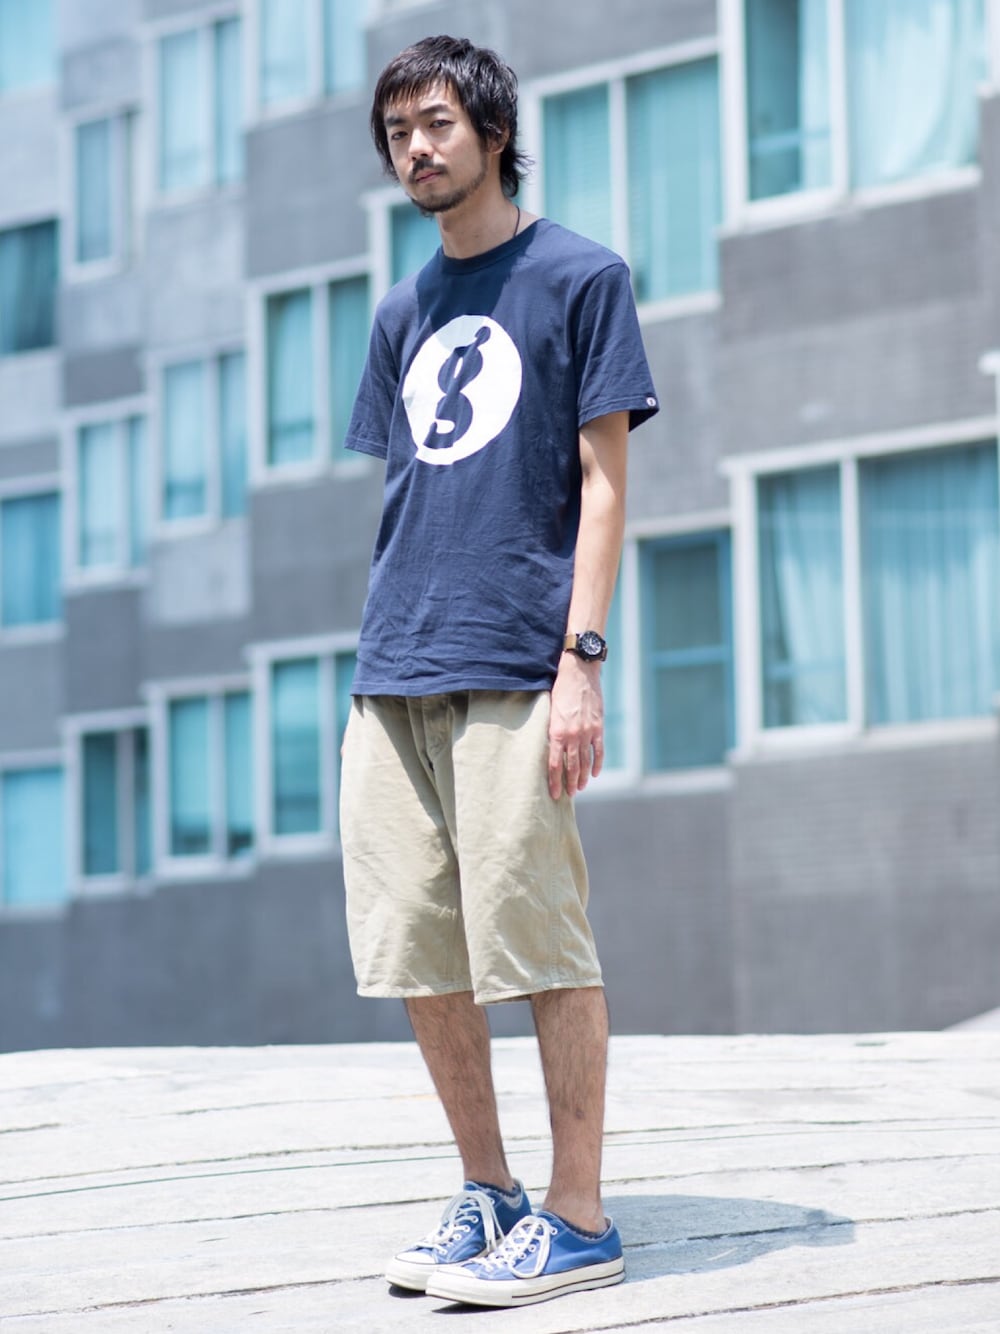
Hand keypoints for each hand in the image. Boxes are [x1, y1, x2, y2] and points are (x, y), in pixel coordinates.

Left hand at [547, 654, 604, 798]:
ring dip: (583, 777)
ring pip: (586, 761)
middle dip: (569, 783)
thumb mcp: (549, 710)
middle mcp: (573, 735)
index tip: (554, 794)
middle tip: (568, 795)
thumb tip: (548, 748)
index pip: (555, 764)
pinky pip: (599, 750)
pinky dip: (597, 763)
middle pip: (572, 766)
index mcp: (557, 732)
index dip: (554, 781)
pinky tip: (595, 773)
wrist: (579, 673)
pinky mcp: (598, 727)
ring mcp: (587, 732)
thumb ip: (550, 730)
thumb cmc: (559, 689)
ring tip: (580, 788)